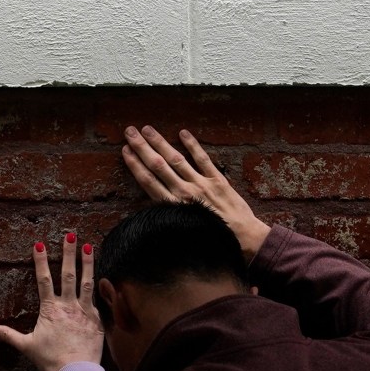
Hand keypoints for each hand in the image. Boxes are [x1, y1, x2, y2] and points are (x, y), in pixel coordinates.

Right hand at [0, 233, 103, 370]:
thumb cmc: (51, 360)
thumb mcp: (27, 347)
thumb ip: (9, 335)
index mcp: (50, 309)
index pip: (43, 280)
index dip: (41, 261)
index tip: (39, 244)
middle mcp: (67, 305)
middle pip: (67, 274)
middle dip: (68, 253)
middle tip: (70, 235)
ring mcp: (84, 310)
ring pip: (86, 281)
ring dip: (87, 262)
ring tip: (89, 246)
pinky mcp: (96, 319)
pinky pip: (97, 299)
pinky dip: (99, 286)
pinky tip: (101, 276)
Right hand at [122, 125, 270, 262]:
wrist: (243, 240)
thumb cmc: (212, 241)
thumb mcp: (184, 233)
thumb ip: (169, 216)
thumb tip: (151, 207)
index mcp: (174, 208)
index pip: (148, 181)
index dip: (135, 164)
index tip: (125, 151)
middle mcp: (185, 194)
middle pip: (158, 166)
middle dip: (142, 147)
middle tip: (130, 131)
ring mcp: (201, 185)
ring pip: (176, 159)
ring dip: (160, 142)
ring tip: (147, 129)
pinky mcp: (218, 181)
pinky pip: (203, 159)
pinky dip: (192, 145)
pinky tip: (183, 133)